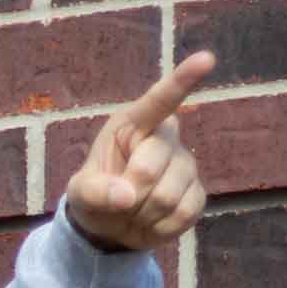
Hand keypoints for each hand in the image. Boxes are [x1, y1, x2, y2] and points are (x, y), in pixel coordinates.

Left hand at [66, 52, 213, 251]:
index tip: (206, 59)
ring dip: (142, 214)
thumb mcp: (80, 193)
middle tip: (119, 200)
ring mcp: (186, 166)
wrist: (111, 227)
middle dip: (130, 192)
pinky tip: (150, 222)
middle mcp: (166, 138)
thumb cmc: (96, 196)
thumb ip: (95, 192)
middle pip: (153, 167)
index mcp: (135, 124)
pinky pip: (183, 214)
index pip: (161, 99)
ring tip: (133, 211)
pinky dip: (160, 228)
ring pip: (169, 196)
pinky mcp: (197, 195)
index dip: (183, 80)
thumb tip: (126, 196)